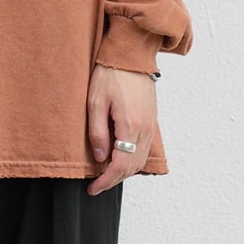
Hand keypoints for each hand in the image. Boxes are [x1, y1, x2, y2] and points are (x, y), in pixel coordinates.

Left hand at [86, 64, 156, 195]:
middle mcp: (145, 130)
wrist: (132, 55)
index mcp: (130, 126)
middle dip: (113, 180)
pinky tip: (119, 158)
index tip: (92, 188)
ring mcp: (151, 126)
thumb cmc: (110, 74)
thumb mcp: (95, 102)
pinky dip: (132, 161)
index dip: (105, 181)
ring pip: (140, 161)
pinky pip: (144, 150)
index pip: (120, 166)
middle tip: (95, 185)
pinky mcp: (151, 121)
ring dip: (124, 172)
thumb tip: (100, 158)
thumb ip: (98, 132)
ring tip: (105, 174)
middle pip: (132, 168)